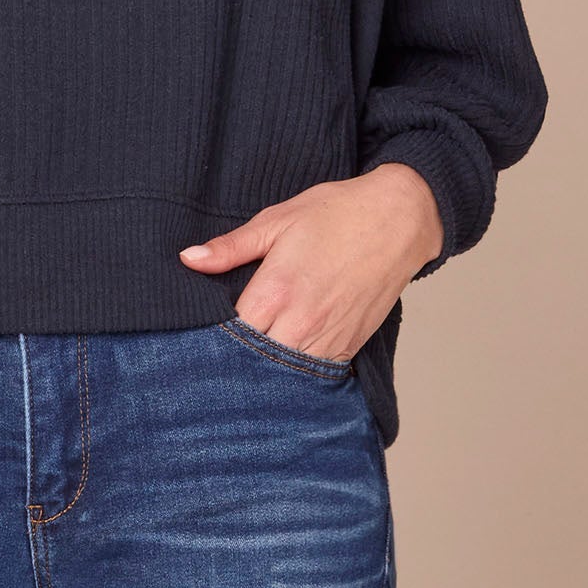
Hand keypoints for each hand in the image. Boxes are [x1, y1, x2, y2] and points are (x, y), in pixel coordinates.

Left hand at [178, 163, 442, 359]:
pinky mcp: (349, 346)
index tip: (201, 329)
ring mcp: (328, 338)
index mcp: (276, 290)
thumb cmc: (337, 214)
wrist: (398, 220)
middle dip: (236, 357)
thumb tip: (188, 259)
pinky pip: (314, 372)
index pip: (228, 334)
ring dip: (266, 368)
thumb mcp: (277, 220)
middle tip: (221, 349)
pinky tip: (284, 358)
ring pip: (284, 373)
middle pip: (253, 361)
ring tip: (250, 356)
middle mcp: (301, 322)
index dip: (212, 334)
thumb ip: (231, 247)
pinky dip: (297, 370)